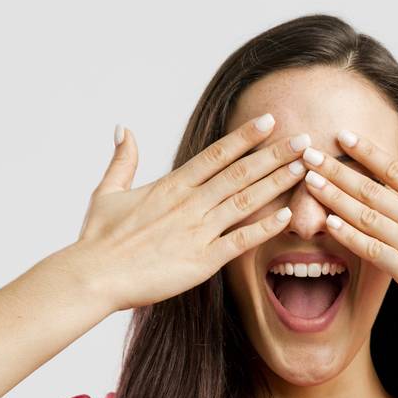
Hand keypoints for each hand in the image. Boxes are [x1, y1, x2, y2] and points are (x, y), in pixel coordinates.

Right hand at [70, 115, 308, 312]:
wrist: (93, 275)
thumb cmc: (97, 239)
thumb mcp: (106, 192)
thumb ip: (122, 160)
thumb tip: (123, 129)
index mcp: (171, 186)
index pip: (216, 154)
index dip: (245, 137)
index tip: (269, 121)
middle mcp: (189, 203)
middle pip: (240, 172)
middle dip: (275, 155)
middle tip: (304, 139)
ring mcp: (197, 232)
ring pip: (245, 201)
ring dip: (277, 183)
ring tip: (304, 168)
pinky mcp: (201, 262)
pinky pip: (239, 241)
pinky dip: (263, 228)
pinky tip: (287, 216)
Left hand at [298, 134, 397, 313]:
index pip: (393, 169)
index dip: (365, 151)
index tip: (341, 136)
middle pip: (371, 189)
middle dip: (337, 170)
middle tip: (308, 153)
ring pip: (366, 216)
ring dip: (336, 198)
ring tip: (309, 182)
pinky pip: (373, 251)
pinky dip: (350, 237)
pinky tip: (328, 224)